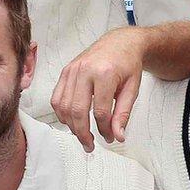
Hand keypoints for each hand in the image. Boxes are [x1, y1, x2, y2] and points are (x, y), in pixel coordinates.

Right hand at [51, 29, 146, 150]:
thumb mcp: (132, 89)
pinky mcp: (65, 71)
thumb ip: (123, 114)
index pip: (100, 111)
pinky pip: (57, 98)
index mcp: (105, 73)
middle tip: (90, 146)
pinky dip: (62, 113)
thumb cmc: (127, 65)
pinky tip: (72, 121)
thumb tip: (118, 136)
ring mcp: (72, 70)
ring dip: (71, 126)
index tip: (109, 138)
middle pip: (78, 111)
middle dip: (83, 133)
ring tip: (82, 135)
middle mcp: (85, 70)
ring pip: (64, 106)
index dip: (104, 130)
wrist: (120, 43)